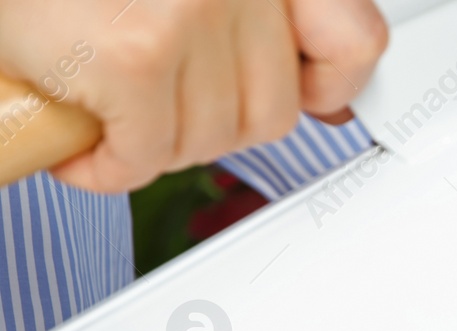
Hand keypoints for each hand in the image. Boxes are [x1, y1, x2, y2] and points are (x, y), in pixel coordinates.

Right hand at [0, 0, 387, 192]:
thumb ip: (266, 23)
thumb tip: (329, 103)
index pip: (354, 43)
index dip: (328, 86)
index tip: (308, 100)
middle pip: (274, 110)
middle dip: (214, 121)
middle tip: (160, 99)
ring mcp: (189, 14)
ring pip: (211, 139)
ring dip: (156, 140)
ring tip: (111, 99)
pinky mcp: (134, 57)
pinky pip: (145, 157)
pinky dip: (105, 166)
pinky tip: (80, 138)